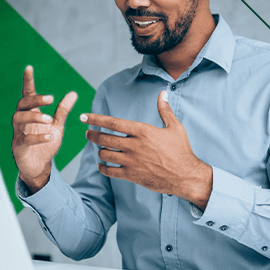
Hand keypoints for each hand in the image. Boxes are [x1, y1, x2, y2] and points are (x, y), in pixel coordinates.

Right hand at [12, 65, 76, 192]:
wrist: (39, 166)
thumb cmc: (45, 143)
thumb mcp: (57, 126)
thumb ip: (63, 111)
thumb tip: (73, 93)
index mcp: (31, 113)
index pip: (28, 94)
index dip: (28, 81)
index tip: (29, 67)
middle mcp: (22, 121)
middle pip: (22, 104)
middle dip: (35, 100)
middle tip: (50, 98)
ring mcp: (18, 133)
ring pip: (19, 119)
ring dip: (34, 117)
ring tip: (49, 119)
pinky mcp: (18, 147)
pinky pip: (25, 139)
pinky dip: (38, 137)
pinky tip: (50, 137)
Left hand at [82, 90, 211, 208]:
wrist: (186, 176)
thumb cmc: (181, 150)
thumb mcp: (175, 127)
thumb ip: (164, 110)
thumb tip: (162, 93)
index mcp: (142, 131)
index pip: (113, 123)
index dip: (96, 119)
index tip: (84, 117)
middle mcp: (134, 145)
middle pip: (104, 138)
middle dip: (92, 135)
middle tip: (87, 133)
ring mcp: (131, 161)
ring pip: (105, 154)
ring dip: (99, 150)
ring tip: (99, 148)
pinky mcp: (132, 175)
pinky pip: (110, 171)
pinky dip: (102, 167)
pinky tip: (102, 165)